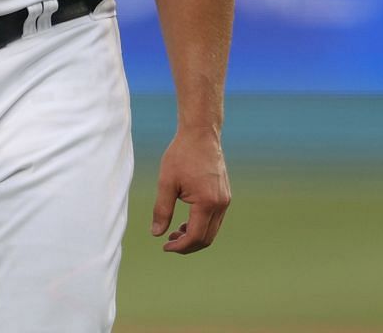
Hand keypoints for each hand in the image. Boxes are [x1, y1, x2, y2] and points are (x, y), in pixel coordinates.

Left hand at [151, 129, 229, 253]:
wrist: (201, 135)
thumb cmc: (181, 156)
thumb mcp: (166, 183)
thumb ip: (162, 210)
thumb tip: (156, 234)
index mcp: (207, 203)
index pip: (196, 236)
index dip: (180, 246)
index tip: (165, 247)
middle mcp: (221, 204)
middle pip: (207, 238)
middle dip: (188, 245)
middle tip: (168, 243)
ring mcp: (225, 200)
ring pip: (212, 230)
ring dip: (194, 236)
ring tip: (174, 233)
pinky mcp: (225, 196)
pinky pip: (215, 219)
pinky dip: (201, 225)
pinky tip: (185, 222)